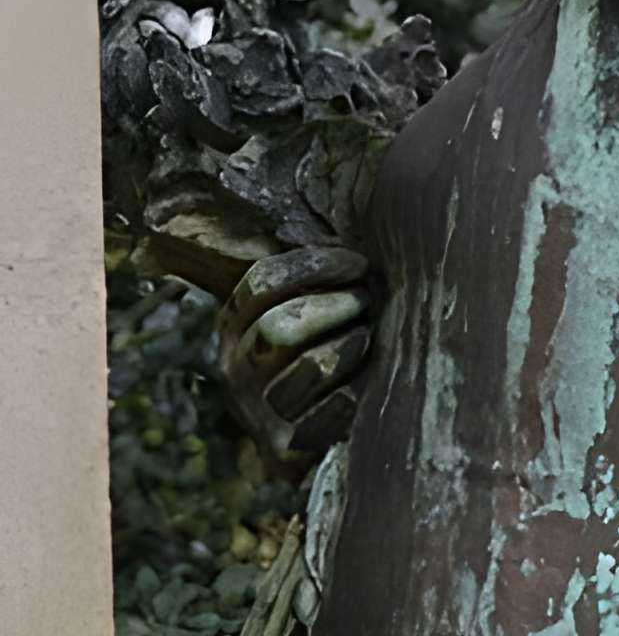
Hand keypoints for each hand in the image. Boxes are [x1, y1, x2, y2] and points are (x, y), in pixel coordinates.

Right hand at [219, 245, 372, 470]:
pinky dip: (347, 398)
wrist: (324, 424)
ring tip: (366, 337)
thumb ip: (313, 260)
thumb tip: (347, 187)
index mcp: (235, 320)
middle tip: (365, 301)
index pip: (261, 284)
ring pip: (306, 368)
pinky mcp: (284, 448)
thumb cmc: (330, 334)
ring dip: (346, 347)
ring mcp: (258, 408)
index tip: (359, 263)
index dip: (314, 266)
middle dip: (333, 308)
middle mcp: (238, 364)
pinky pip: (320, 420)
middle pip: (281, 327)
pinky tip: (364, 384)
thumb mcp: (309, 294)